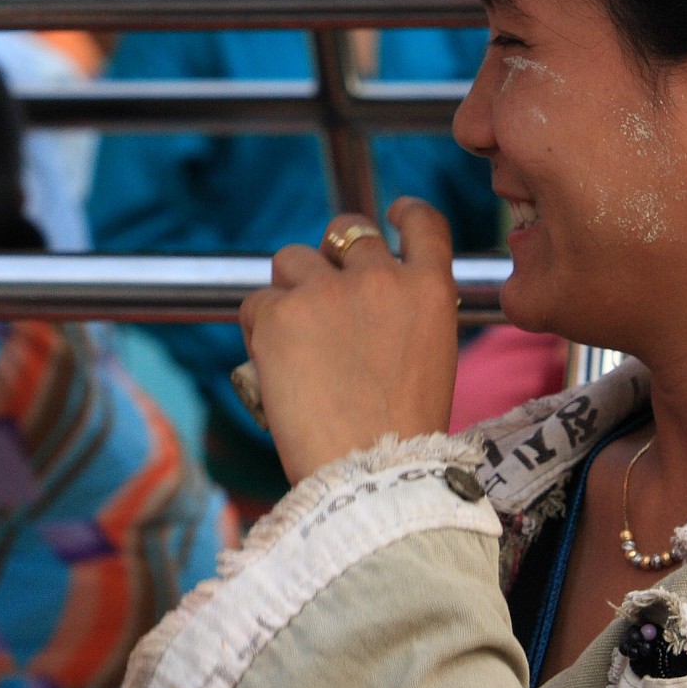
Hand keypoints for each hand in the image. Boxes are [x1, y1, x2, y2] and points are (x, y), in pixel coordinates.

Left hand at [239, 197, 462, 484]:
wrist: (368, 474)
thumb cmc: (398, 439)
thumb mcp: (428, 361)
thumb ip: (400, 318)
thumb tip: (357, 306)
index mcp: (430, 290)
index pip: (422, 223)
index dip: (403, 213)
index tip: (390, 216)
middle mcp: (381, 276)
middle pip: (345, 231)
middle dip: (330, 254)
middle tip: (319, 292)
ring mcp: (328, 289)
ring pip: (292, 259)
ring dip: (289, 288)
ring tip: (292, 341)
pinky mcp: (279, 311)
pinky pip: (256, 304)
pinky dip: (259, 330)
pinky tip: (271, 366)